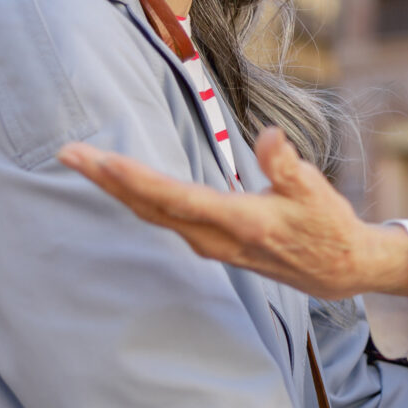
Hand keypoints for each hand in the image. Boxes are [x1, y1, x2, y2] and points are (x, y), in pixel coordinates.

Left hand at [58, 130, 407, 300]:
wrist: (339, 270)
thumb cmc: (328, 227)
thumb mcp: (315, 192)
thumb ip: (287, 165)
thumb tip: (270, 137)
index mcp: (237, 222)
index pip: (175, 198)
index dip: (136, 179)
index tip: (102, 160)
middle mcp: (214, 237)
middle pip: (149, 206)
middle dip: (107, 179)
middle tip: (68, 153)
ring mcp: (209, 243)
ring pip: (152, 213)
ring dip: (116, 188)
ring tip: (84, 161)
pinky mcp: (210, 242)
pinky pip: (163, 218)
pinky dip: (137, 197)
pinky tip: (121, 181)